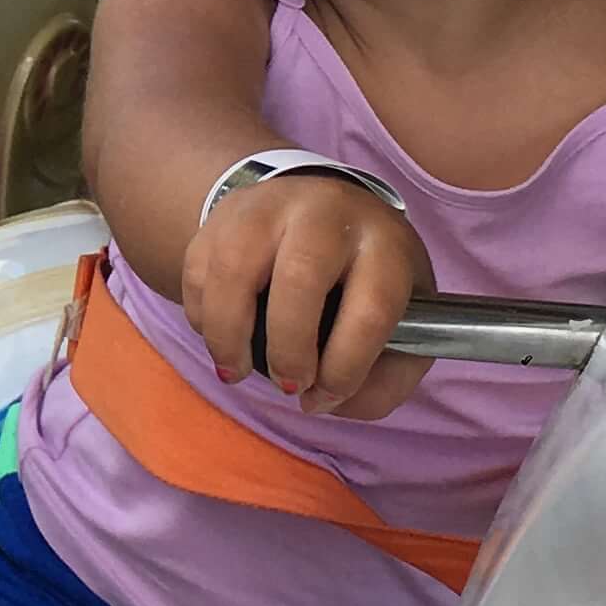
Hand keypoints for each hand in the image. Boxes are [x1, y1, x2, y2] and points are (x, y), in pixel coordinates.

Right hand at [178, 171, 433, 418]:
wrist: (322, 208)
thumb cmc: (365, 278)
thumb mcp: (407, 322)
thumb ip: (386, 379)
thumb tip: (326, 401)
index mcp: (385, 243)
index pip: (371, 311)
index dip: (344, 371)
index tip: (324, 396)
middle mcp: (327, 211)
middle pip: (300, 277)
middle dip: (288, 349)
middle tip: (287, 386)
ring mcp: (269, 204)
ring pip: (234, 267)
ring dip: (228, 335)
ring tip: (235, 371)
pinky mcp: (223, 214)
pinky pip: (198, 269)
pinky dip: (201, 315)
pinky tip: (220, 336)